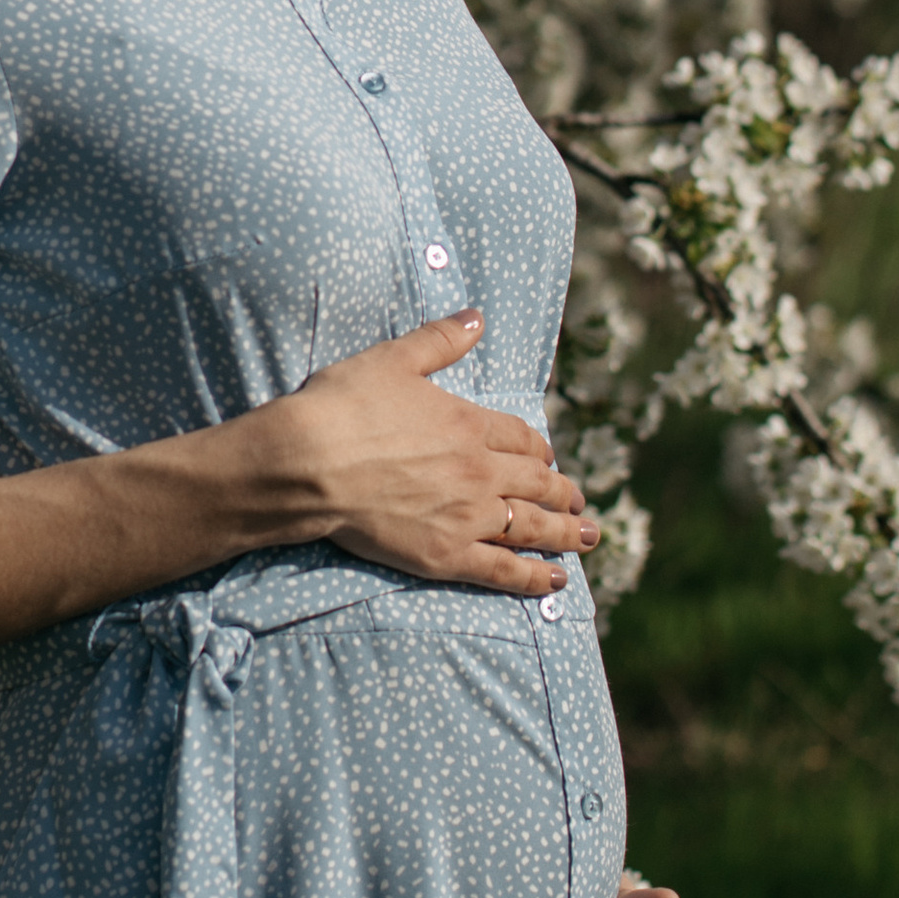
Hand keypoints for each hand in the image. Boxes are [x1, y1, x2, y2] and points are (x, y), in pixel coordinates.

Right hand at [262, 312, 595, 599]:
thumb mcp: (394, 359)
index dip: (538, 448)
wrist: (309, 463)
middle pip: (536, 483)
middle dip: (562, 491)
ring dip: (566, 532)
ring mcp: (467, 517)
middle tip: (580, 501)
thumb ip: (441, 340)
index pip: (521, 438)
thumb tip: (477, 317)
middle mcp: (480, 471)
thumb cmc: (345, 406)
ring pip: (532, 527)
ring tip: (589, 537)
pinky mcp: (446, 556)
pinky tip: (555, 580)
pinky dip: (534, 577)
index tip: (547, 457)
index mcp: (470, 424)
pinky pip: (503, 570)